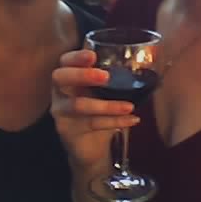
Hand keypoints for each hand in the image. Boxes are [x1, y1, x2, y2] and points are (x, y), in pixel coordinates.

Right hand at [50, 49, 139, 173]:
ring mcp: (60, 112)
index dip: (76, 57)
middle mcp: (59, 91)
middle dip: (82, 75)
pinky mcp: (67, 130)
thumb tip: (141, 63)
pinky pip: (91, 124)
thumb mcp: (103, 91)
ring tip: (129, 106)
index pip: (65, 60)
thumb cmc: (98, 110)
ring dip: (107, 105)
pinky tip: (133, 119)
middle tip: (105, 76)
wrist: (90, 146)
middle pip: (60, 77)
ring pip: (78, 105)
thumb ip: (110, 77)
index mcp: (68, 75)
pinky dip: (115, 121)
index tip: (93, 55)